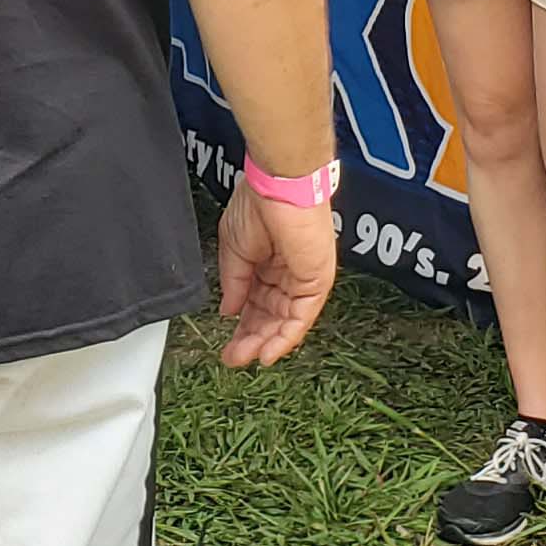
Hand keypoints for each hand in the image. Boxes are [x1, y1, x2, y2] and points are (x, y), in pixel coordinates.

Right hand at [214, 182, 335, 369]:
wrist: (277, 187)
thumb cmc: (258, 205)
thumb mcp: (233, 250)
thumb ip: (234, 282)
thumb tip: (229, 309)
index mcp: (266, 263)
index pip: (255, 303)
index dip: (241, 325)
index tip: (228, 345)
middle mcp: (287, 273)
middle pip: (270, 316)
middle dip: (251, 338)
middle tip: (234, 357)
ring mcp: (304, 278)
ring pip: (285, 321)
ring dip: (265, 342)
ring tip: (245, 357)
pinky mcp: (316, 281)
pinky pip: (301, 317)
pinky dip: (285, 338)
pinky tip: (268, 352)